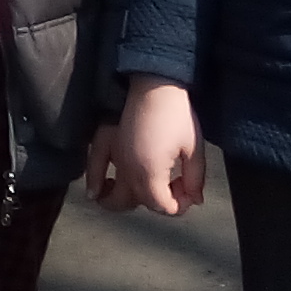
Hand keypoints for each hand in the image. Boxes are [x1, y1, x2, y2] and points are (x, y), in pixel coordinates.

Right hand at [100, 80, 202, 214]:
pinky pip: (94, 170)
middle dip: (158, 204)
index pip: (162, 207)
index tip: (191, 192)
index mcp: (150, 173)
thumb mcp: (194, 149)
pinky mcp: (106, 144)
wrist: (155, 84)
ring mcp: (114, 157)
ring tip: (136, 199)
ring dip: (124, 201)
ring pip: (113, 194)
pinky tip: (97, 191)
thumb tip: (195, 199)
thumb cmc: (176, 114)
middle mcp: (128, 170)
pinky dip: (95, 183)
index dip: (180, 206)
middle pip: (138, 204)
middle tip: (174, 191)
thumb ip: (195, 179)